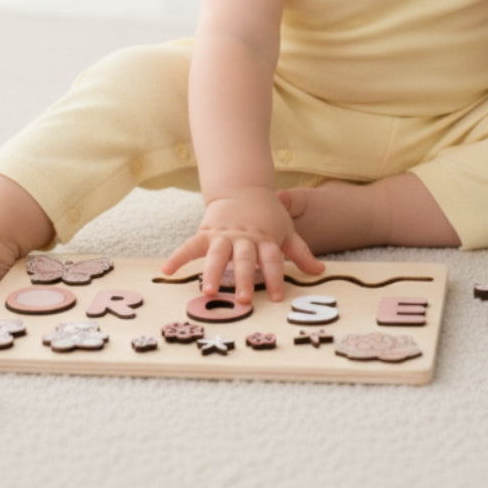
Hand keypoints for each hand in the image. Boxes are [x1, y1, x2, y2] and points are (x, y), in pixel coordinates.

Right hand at [160, 186, 322, 302]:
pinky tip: (166, 272)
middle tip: (243, 299)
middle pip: (245, 260)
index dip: (276, 278)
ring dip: (212, 272)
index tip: (278, 297)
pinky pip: (190, 245)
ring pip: (217, 255)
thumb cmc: (268, 214)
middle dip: (243, 279)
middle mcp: (245, 238)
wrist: (243, 187)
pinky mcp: (207, 232)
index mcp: (266, 239)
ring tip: (208, 291)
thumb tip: (321, 271)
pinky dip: (178, 257)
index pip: (273, 260)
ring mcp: (224, 235)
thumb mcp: (287, 230)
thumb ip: (301, 253)